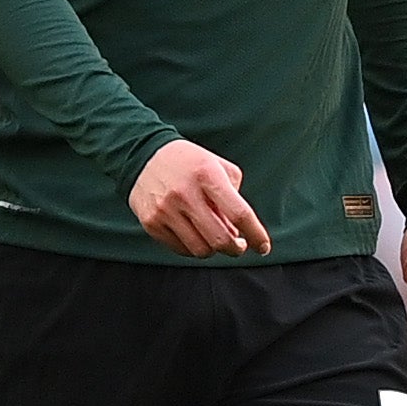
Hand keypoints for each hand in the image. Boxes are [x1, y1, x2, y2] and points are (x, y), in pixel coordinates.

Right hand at [128, 138, 269, 258]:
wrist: (143, 155)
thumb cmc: (189, 163)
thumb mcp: (217, 166)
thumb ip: (234, 197)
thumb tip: (236, 233)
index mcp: (207, 175)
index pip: (239, 213)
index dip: (255, 234)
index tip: (263, 246)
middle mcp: (185, 193)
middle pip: (220, 239)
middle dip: (236, 249)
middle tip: (239, 246)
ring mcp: (166, 210)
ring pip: (201, 250)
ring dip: (214, 250)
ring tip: (215, 239)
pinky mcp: (152, 223)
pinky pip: (181, 249)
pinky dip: (194, 248)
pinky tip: (196, 236)